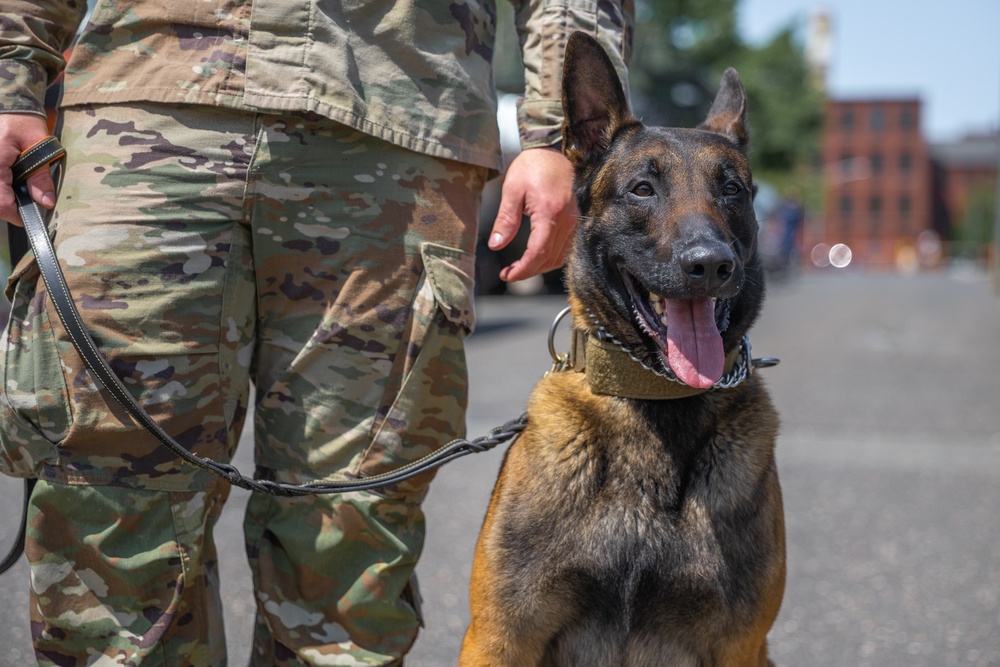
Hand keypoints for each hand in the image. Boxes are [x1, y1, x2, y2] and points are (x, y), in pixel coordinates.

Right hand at [0, 113, 55, 225]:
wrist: (8, 104)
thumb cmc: (22, 120)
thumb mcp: (38, 145)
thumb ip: (40, 176)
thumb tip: (46, 202)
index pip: (0, 203)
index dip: (14, 215)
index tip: (28, 219)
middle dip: (9, 207)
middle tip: (26, 206)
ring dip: (4, 197)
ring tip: (19, 192)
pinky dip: (2, 188)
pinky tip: (10, 182)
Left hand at [488, 146, 578, 282]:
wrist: (553, 150)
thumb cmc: (532, 166)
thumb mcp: (512, 190)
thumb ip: (505, 220)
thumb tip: (495, 245)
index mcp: (550, 212)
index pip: (538, 252)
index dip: (523, 269)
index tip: (508, 275)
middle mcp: (567, 220)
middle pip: (549, 259)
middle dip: (528, 271)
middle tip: (509, 273)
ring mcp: (574, 221)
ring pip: (560, 257)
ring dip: (540, 267)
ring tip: (520, 267)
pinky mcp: (576, 219)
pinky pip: (566, 248)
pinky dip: (551, 258)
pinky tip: (537, 257)